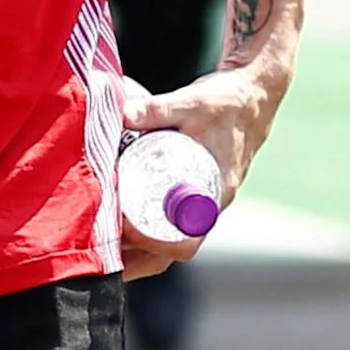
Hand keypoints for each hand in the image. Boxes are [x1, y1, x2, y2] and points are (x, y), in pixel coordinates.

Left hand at [112, 69, 277, 280]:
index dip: (152, 246)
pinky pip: (170, 219)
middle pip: (170, 248)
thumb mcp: (189, 103)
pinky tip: (117, 215)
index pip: (186, 242)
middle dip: (135, 256)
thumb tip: (118, 113)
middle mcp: (209, 205)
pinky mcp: (195, 190)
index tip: (122, 230)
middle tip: (97, 247)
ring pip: (168, 236)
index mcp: (215, 194)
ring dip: (137, 243)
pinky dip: (145, 224)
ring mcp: (202, 200)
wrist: (252, 93)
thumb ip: (152, 108)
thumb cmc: (226, 102)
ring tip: (98, 237)